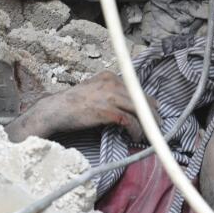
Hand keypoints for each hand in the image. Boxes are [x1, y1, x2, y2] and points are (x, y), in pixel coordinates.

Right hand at [5, 72, 157, 141]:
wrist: (55, 110)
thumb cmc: (74, 104)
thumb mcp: (94, 90)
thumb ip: (111, 93)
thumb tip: (129, 105)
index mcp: (110, 76)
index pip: (137, 89)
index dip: (148, 102)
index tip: (154, 112)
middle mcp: (111, 83)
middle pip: (141, 98)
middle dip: (152, 114)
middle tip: (158, 125)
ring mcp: (109, 96)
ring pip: (138, 109)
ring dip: (147, 124)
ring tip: (151, 134)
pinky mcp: (106, 111)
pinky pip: (128, 121)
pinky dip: (135, 130)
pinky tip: (135, 136)